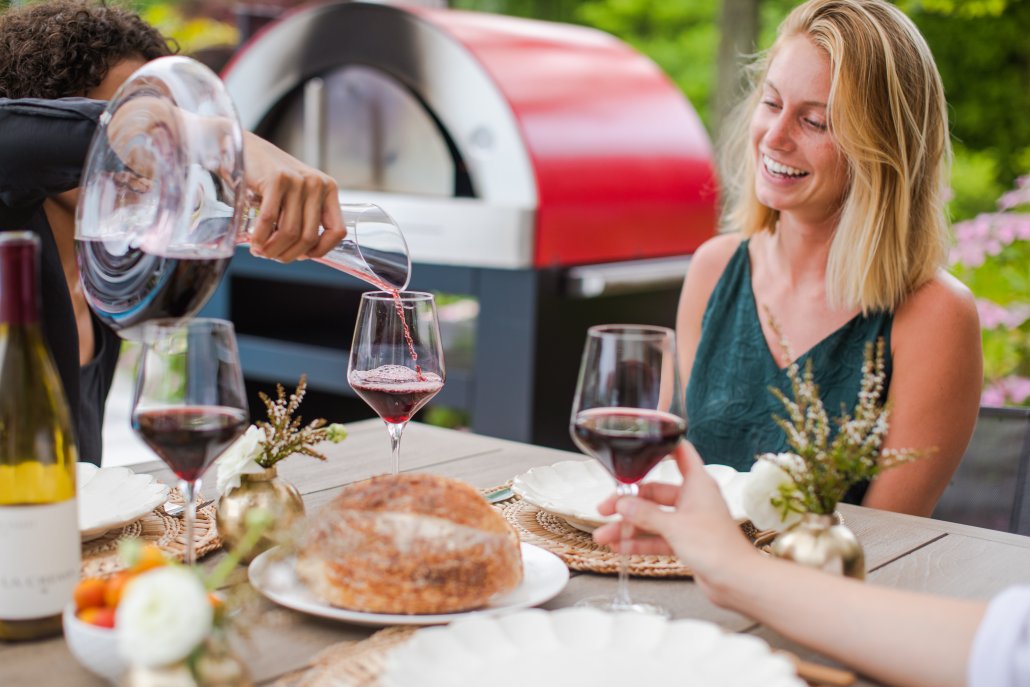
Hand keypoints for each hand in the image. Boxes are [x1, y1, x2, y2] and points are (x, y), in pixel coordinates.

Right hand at [242, 132, 345, 262]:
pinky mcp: (276, 179)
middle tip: (272, 256)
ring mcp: (298, 181)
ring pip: (290, 232)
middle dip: (289, 254)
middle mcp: (317, 184)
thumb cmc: (271, 178)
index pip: (338, 231)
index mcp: (328, 189)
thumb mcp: (297, 196)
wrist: (246, 149)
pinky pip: (270, 220)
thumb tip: (304, 254)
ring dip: (273, 249)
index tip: (303, 255)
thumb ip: (305, 218)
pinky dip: (261, 237)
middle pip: (309, 237)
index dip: (321, 250)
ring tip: (261, 251)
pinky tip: (254, 242)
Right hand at [593, 442, 758, 594]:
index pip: (681, 453)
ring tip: (603, 536)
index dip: (662, 446)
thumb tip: (622, 504)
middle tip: (605, 509)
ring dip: (628, 527)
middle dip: (628, 503)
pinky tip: (619, 547)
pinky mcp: (686, 542)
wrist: (736, 580)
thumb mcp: (674, 526)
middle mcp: (693, 499)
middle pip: (654, 493)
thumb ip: (645, 514)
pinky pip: (657, 537)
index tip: (641, 443)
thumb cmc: (716, 547)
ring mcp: (688, 521)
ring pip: (652, 519)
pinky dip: (639, 542)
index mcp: (697, 484)